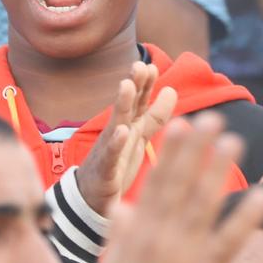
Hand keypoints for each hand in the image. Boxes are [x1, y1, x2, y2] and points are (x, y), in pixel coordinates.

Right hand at [76, 62, 177, 215]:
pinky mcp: (105, 169)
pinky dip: (115, 143)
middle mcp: (119, 133)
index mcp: (130, 125)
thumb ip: (155, 115)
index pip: (139, 101)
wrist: (91, 198)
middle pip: (127, 106)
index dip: (146, 84)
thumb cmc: (117, 163)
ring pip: (116, 123)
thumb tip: (171, 89)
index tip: (152, 66)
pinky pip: (111, 155)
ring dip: (121, 104)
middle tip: (139, 64)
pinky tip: (120, 132)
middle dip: (133, 85)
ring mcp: (110, 149)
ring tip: (126, 85)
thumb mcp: (139, 137)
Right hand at [102, 115, 262, 262]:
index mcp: (139, 234)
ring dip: (220, 169)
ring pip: (205, 203)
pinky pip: (231, 239)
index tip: (182, 125)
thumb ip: (117, 235)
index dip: (171, 153)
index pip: (157, 184)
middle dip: (198, 150)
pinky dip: (247, 216)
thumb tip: (118, 207)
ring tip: (236, 140)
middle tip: (215, 119)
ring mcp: (185, 256)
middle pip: (181, 185)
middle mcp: (161, 239)